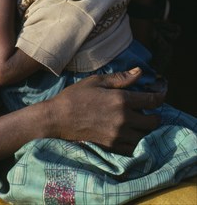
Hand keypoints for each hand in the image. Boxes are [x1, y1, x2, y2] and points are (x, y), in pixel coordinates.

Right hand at [48, 67, 164, 154]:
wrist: (58, 118)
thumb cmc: (76, 96)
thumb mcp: (97, 81)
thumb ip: (121, 78)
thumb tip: (140, 72)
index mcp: (121, 100)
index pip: (151, 100)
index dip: (159, 96)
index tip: (160, 95)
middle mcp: (123, 119)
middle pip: (152, 121)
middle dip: (154, 115)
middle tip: (147, 110)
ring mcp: (118, 135)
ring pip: (144, 136)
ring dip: (144, 129)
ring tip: (137, 121)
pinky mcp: (112, 146)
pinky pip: (133, 148)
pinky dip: (135, 141)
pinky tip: (128, 133)